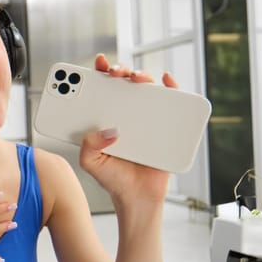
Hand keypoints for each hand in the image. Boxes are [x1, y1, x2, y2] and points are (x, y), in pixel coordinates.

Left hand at [77, 54, 177, 202]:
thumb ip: (88, 146)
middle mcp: (124, 113)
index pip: (99, 89)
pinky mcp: (166, 125)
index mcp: (104, 118)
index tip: (97, 64)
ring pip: (145, 88)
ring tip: (135, 78)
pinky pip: (172, 102)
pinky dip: (172, 88)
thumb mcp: (91, 162)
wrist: (138, 197)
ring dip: (142, 75)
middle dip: (119, 71)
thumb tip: (106, 130)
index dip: (98, 73)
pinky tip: (167, 81)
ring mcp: (146, 117)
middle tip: (114, 73)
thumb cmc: (113, 178)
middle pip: (123, 83)